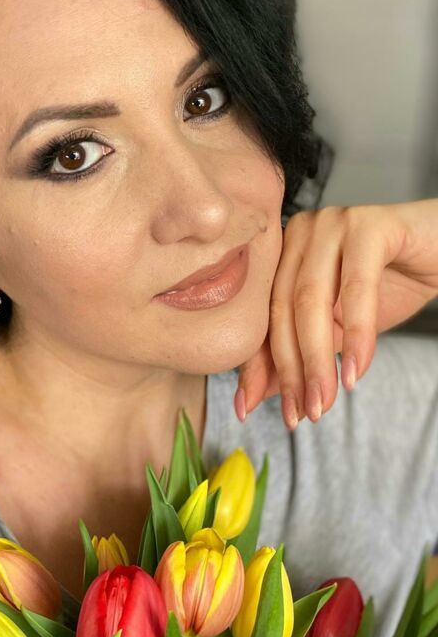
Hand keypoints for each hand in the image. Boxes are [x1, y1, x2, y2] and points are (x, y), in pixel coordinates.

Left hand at [234, 199, 437, 429]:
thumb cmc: (389, 286)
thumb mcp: (337, 328)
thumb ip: (299, 354)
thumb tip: (254, 397)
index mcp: (283, 251)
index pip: (261, 314)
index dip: (255, 364)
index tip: (246, 408)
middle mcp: (299, 232)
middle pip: (283, 309)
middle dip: (290, 370)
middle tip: (301, 413)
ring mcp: (331, 224)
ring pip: (312, 301)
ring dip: (317, 360)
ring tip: (323, 402)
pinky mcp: (369, 226)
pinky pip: (357, 288)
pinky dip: (357, 335)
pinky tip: (356, 371)